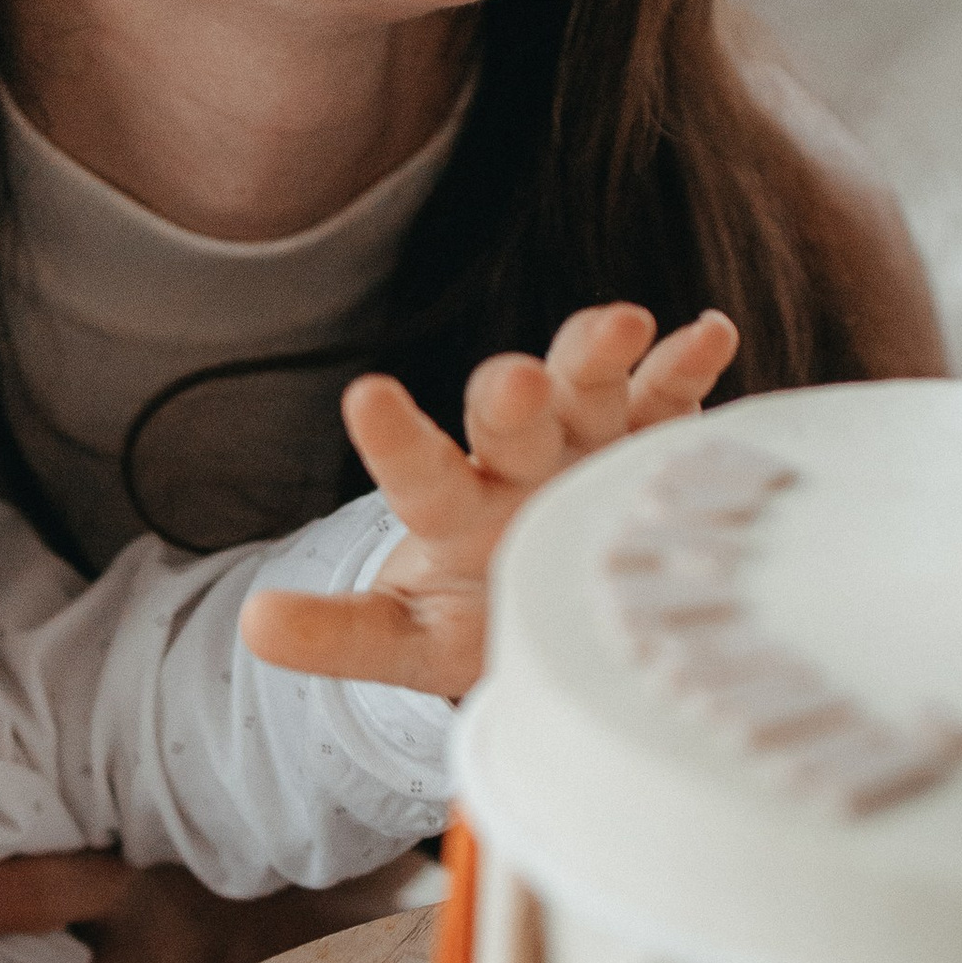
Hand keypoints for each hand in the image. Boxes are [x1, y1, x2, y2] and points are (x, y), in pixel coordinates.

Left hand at [240, 300, 737, 703]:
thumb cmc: (478, 622)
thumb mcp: (410, 638)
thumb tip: (250, 627)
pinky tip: (711, 332)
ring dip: (601, 353)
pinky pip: (670, 400)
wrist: (559, 611)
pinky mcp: (652, 442)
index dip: (394, 437)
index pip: (416, 470)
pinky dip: (687, 365)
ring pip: (589, 387)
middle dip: (512, 395)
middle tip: (511, 382)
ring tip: (621, 323)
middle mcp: (517, 460)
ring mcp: (587, 442)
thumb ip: (340, 634)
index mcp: (453, 508)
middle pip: (510, 417)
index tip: (366, 396)